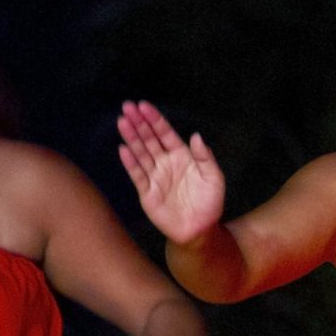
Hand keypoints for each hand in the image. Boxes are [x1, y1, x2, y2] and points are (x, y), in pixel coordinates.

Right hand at [117, 101, 225, 243]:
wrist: (200, 229)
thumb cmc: (209, 203)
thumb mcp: (214, 178)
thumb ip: (205, 157)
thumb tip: (196, 135)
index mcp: (182, 156)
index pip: (165, 134)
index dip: (155, 120)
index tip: (143, 105)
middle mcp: (166, 163)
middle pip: (149, 139)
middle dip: (139, 123)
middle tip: (127, 106)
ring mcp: (155, 177)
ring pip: (141, 153)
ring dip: (131, 138)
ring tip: (122, 121)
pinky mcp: (147, 193)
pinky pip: (138, 175)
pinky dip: (130, 163)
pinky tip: (123, 149)